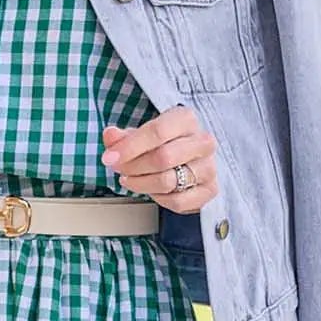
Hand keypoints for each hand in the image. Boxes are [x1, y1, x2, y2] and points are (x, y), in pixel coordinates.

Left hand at [100, 108, 218, 209]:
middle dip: (133, 167)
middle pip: (162, 158)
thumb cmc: (164, 143)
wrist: (189, 157)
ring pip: (168, 181)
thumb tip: (111, 136)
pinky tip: (152, 190)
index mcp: (186, 119)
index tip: (110, 158)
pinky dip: (158, 199)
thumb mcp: (141, 134)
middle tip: (119, 169)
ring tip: (131, 180)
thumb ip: (123, 136)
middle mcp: (203, 142)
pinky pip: (178, 202)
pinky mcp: (210, 190)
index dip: (130, 147)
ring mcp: (209, 167)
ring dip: (141, 184)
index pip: (157, 132)